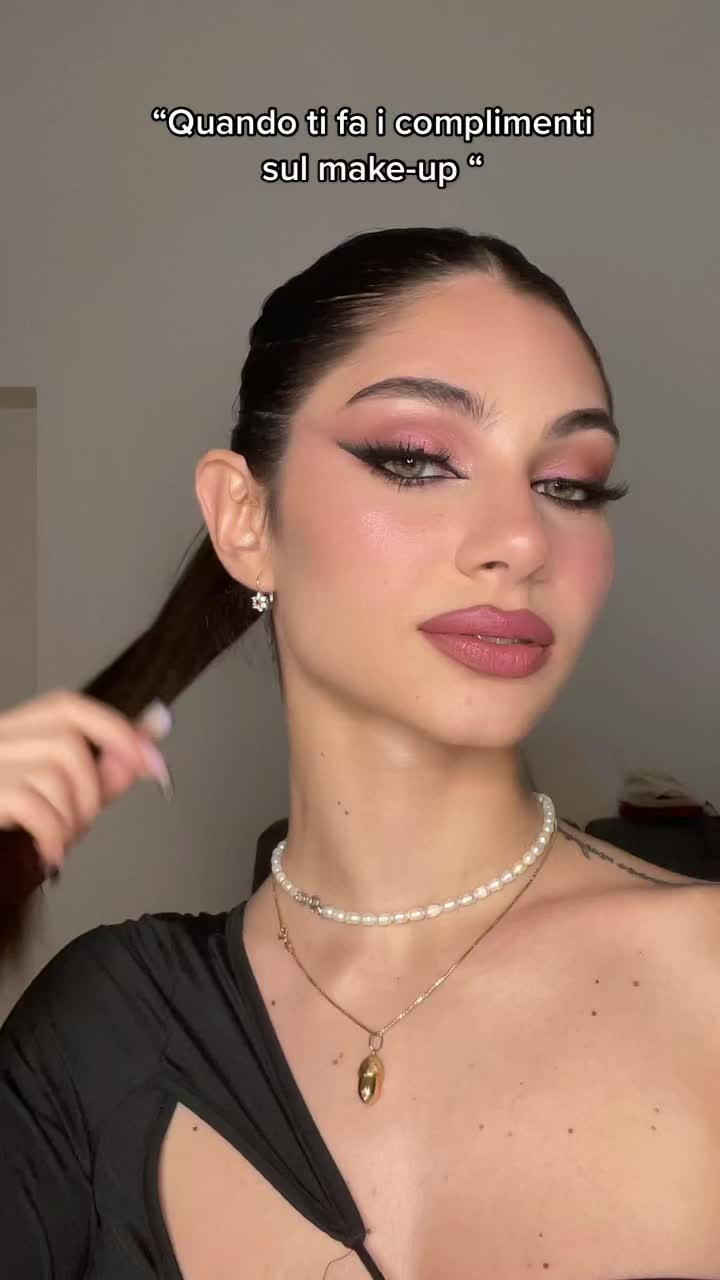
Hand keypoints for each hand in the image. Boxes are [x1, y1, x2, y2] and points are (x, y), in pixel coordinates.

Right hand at [0, 688, 172, 876]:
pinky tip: (50, 855)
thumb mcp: (58, 796)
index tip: (154, 762)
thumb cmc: (3, 822)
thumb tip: (150, 739)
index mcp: (12, 733)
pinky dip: (54, 835)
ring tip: (60, 840)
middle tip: (83, 823)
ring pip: (54, 772)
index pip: (68, 708)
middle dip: (92, 788)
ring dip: (73, 816)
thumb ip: (103, 772)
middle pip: (67, 741)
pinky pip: (33, 806)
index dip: (116, 730)